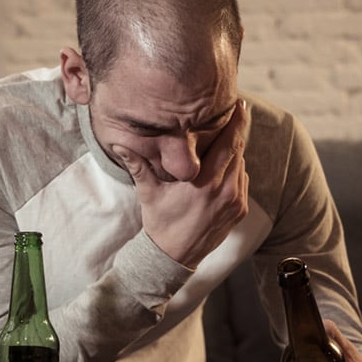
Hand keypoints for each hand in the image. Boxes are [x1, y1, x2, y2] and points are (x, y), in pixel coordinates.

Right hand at [112, 99, 249, 268]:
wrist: (174, 257)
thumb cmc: (160, 222)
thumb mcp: (149, 192)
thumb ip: (138, 165)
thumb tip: (119, 143)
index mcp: (205, 183)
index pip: (229, 143)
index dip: (235, 122)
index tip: (238, 104)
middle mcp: (225, 191)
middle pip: (239, 150)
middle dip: (237, 130)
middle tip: (236, 110)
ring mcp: (236, 202)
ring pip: (242, 165)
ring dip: (234, 152)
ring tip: (224, 139)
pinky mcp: (240, 210)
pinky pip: (243, 181)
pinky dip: (235, 171)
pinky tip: (222, 167)